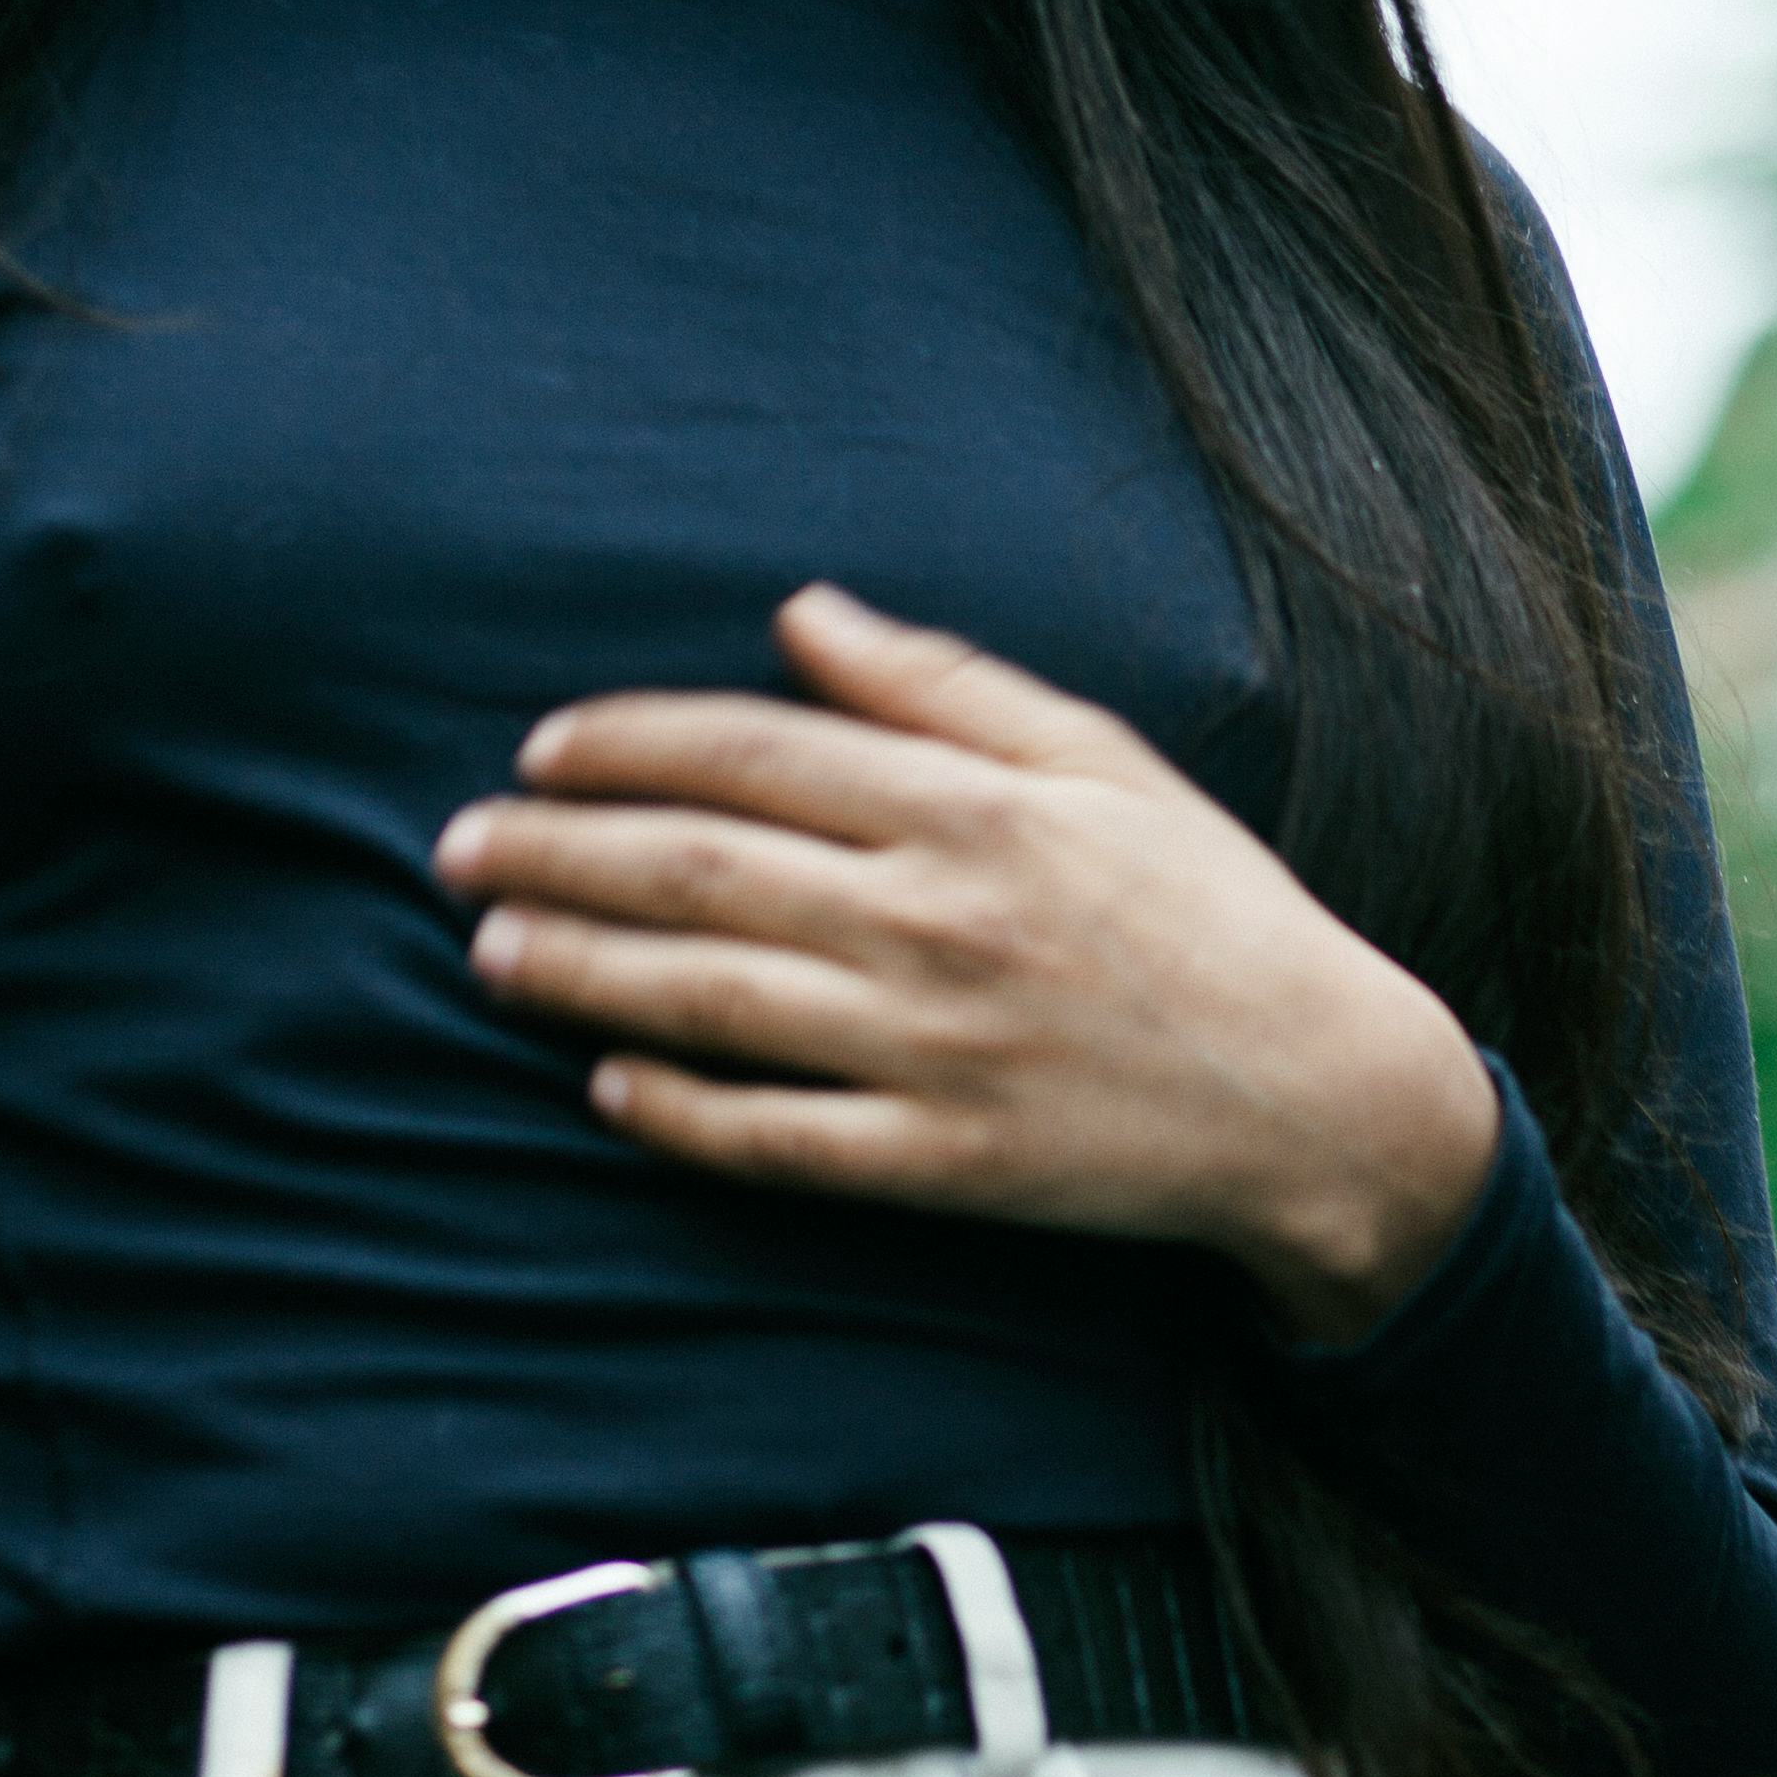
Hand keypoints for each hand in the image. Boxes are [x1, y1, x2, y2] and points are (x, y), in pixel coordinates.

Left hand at [432, 582, 1499, 1343]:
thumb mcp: (1099, 759)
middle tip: (453, 845)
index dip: (627, 742)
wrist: (1323, 1095)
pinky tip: (606, 1089)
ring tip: (488, 949)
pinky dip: (682, 1116)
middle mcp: (940, 920)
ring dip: (582, 972)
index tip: (539, 743)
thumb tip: (797, 611)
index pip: (753, 751)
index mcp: (972, 806)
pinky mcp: (946, 1164)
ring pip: (712, 1001)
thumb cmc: (1210, 908)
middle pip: (700, 870)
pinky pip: (780, 1140)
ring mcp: (937, 1050)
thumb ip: (941, 683)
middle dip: (558, 850)